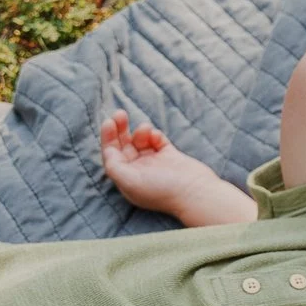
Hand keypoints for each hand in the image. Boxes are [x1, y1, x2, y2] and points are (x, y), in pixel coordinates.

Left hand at [100, 111, 248, 222]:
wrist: (196, 192)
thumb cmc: (162, 190)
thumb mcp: (130, 182)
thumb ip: (114, 167)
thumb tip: (108, 152)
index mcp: (127, 179)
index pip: (112, 155)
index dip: (108, 138)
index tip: (109, 122)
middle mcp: (139, 171)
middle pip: (124, 146)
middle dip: (120, 129)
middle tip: (120, 113)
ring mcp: (155, 163)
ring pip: (140, 141)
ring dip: (141, 132)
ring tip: (147, 129)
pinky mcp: (171, 156)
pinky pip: (157, 140)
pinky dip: (155, 135)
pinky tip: (158, 137)